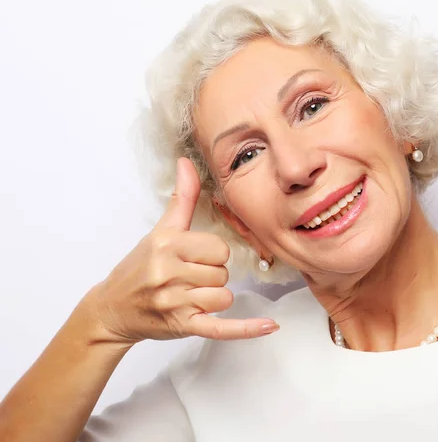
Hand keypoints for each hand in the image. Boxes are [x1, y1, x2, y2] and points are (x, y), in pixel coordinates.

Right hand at [84, 157, 278, 346]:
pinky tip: (271, 325)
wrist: (112, 308)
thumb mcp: (160, 231)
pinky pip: (222, 327)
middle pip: (223, 272)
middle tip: (187, 278)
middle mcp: (169, 273)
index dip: (212, 254)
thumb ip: (181, 198)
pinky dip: (247, 328)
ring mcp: (175, 302)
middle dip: (212, 275)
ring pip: (225, 297)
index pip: (219, 248)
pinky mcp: (182, 326)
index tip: (194, 258)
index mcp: (168, 245)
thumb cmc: (139, 267)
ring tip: (189, 295)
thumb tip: (186, 162)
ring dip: (214, 298)